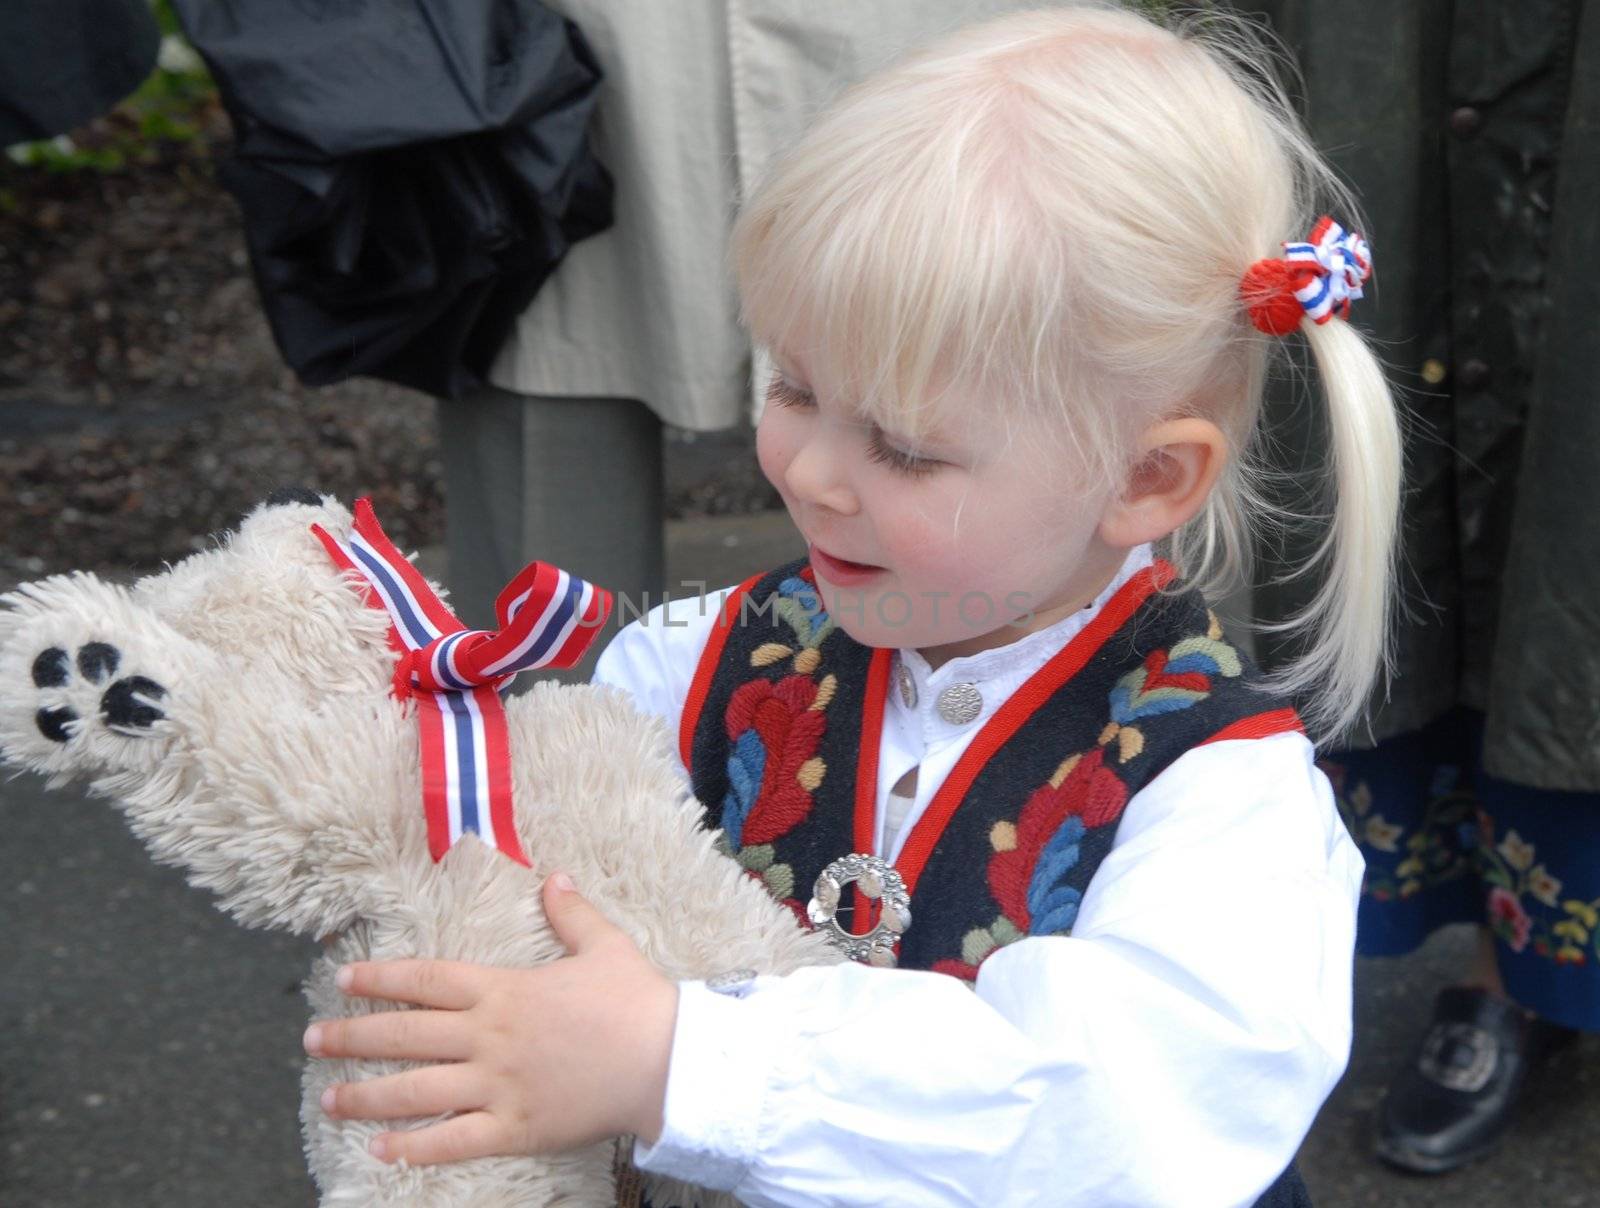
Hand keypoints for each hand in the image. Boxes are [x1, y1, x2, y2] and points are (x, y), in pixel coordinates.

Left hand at [302, 872, 677, 1165]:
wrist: (668, 1062)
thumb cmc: (638, 1002)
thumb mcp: (605, 945)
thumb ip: (572, 913)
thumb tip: (554, 877)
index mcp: (505, 990)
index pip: (426, 980)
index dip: (381, 978)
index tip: (344, 979)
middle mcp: (490, 1036)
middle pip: (405, 1034)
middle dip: (352, 1036)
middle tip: (312, 1039)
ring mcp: (498, 1085)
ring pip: (415, 1091)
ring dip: (365, 1095)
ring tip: (327, 1097)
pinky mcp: (515, 1127)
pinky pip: (452, 1141)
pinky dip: (412, 1149)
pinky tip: (379, 1151)